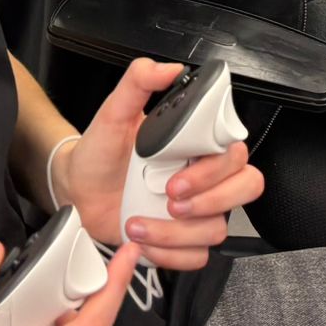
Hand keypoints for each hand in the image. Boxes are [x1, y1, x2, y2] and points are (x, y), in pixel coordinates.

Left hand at [53, 58, 263, 269]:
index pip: (236, 155)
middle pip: (245, 189)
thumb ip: (138, 81)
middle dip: (209, 201)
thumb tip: (167, 68)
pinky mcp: (182, 240)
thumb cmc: (101, 151)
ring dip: (175, 234)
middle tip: (169, 199)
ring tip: (138, 222)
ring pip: (216, 229)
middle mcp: (204, 178)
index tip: (177, 177)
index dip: (216, 170)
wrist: (79, 190)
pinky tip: (144, 240)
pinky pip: (197, 257)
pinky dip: (170, 254)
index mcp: (197, 145)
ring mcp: (196, 211)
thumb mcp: (114, 112)